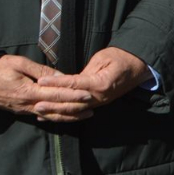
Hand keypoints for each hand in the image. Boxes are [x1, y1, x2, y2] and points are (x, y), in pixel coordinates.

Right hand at [0, 54, 93, 121]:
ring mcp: (23, 110)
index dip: (74, 96)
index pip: (57, 96)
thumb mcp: (19, 64)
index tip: (89, 95)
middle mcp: (27, 105)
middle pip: (56, 109)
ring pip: (50, 116)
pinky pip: (41, 116)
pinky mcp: (19, 111)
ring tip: (84, 115)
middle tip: (92, 107)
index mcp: (28, 92)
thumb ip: (41, 71)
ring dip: (67, 116)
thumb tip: (60, 76)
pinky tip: (64, 116)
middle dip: (75, 109)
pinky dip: (55, 117)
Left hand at [35, 47, 151, 117]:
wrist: (139, 66)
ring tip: (38, 111)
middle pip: (72, 103)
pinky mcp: (98, 104)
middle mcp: (100, 97)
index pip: (74, 84)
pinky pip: (78, 112)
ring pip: (74, 111)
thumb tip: (70, 80)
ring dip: (56, 112)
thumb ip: (86, 70)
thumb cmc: (121, 57)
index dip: (56, 83)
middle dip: (52, 103)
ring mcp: (99, 103)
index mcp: (101, 83)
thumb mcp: (103, 58)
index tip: (41, 81)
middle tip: (34, 102)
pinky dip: (64, 115)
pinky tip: (49, 117)